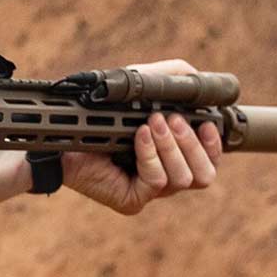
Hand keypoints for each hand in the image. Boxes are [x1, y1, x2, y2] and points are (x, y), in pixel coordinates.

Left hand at [60, 59, 221, 215]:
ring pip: (183, 179)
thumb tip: (198, 76)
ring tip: (151, 123)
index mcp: (173, 156)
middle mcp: (165, 175)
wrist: (62, 132)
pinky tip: (138, 136)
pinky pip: (156, 181)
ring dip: (171, 146)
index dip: (214, 145)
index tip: (207, 123)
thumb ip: (170, 78)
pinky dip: (150, 154)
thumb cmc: (101, 112)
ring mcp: (148, 191)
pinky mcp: (132, 199)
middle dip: (191, 143)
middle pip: (204, 175)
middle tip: (169, 119)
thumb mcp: (140, 88)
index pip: (209, 161)